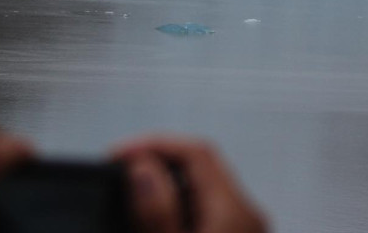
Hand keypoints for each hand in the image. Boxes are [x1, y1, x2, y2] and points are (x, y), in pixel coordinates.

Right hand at [114, 137, 268, 232]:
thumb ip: (159, 212)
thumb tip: (142, 167)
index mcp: (235, 210)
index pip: (197, 150)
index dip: (155, 142)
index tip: (119, 151)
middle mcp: (248, 213)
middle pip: (204, 163)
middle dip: (161, 156)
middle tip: (121, 163)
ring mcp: (246, 226)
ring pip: (206, 185)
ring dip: (170, 180)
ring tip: (132, 185)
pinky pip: (209, 206)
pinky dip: (181, 201)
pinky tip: (158, 213)